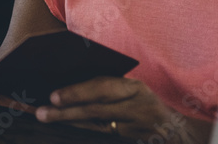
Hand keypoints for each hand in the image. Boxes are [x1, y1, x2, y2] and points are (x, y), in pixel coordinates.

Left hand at [35, 76, 195, 140]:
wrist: (175, 129)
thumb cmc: (143, 101)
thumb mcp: (132, 88)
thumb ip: (108, 85)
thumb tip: (68, 78)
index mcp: (135, 87)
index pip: (103, 88)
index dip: (78, 91)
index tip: (54, 95)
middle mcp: (137, 107)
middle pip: (97, 109)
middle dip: (67, 110)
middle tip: (42, 111)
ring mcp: (136, 126)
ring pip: (97, 124)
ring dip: (69, 120)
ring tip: (46, 117)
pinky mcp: (131, 138)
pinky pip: (102, 133)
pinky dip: (81, 128)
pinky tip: (65, 124)